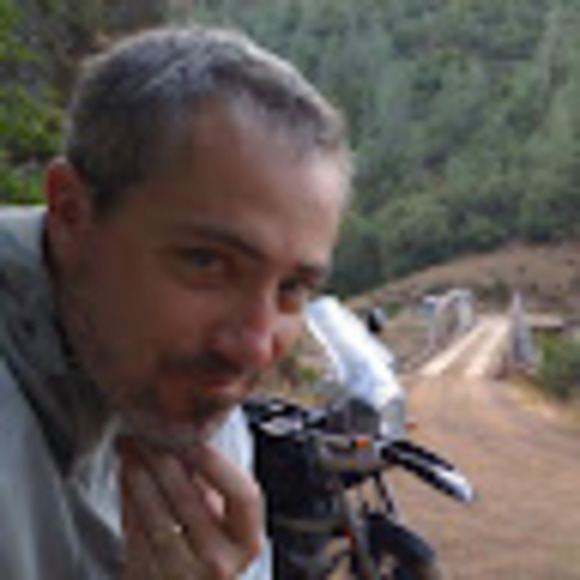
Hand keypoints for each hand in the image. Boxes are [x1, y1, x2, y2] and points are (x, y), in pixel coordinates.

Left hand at [119, 439, 263, 578]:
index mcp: (248, 542)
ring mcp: (183, 576)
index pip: (243, 495)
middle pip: (190, 499)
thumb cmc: (208, 549)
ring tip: (129, 447)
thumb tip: (185, 437)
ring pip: (156, 514)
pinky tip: (125, 473)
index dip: (218, 463)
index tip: (192, 436)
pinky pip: (134, 530)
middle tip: (147, 433)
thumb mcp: (224, 519)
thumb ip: (211, 484)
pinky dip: (127, 496)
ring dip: (138, 473)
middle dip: (164, 458)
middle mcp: (220, 563)